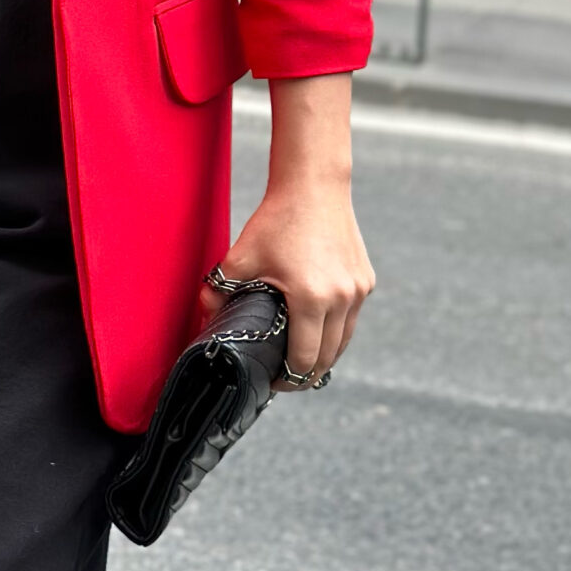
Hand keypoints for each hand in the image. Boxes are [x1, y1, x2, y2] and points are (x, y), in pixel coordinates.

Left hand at [204, 178, 376, 387]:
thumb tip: (204, 319)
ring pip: (344, 341)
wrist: (314, 187)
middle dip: (307, 375)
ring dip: (326, 357)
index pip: (304, 359)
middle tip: (287, 380)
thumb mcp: (240, 257)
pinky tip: (318, 333)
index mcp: (310, 298)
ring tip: (303, 363)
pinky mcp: (366, 280)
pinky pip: (352, 319)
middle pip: (328, 358)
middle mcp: (341, 299)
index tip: (274, 383)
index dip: (288, 379)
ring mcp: (358, 290)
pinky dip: (336, 331)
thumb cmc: (275, 221)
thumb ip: (217, 290)